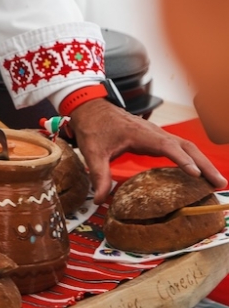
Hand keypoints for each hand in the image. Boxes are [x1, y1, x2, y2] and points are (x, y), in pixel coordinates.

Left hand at [70, 98, 227, 203]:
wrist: (91, 108)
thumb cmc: (93, 126)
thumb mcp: (92, 151)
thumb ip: (98, 174)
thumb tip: (100, 200)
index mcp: (141, 133)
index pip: (167, 146)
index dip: (182, 160)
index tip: (196, 174)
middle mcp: (154, 132)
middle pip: (186, 146)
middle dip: (205, 164)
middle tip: (220, 184)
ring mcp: (157, 134)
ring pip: (187, 146)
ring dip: (203, 162)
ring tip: (218, 182)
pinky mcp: (157, 139)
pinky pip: (180, 148)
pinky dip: (194, 160)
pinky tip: (202, 174)